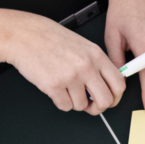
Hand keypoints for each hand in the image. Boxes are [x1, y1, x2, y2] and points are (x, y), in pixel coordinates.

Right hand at [0, 9, 124, 114]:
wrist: (25, 35)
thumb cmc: (50, 38)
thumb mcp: (82, 46)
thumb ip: (96, 64)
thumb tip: (105, 86)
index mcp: (96, 55)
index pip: (118, 84)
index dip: (115, 97)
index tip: (109, 100)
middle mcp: (86, 66)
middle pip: (105, 101)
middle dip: (98, 108)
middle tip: (90, 105)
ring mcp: (70, 77)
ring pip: (82, 106)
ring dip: (74, 102)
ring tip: (66, 88)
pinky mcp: (54, 86)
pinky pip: (65, 106)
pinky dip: (61, 102)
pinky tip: (56, 89)